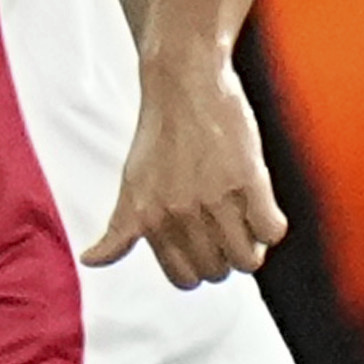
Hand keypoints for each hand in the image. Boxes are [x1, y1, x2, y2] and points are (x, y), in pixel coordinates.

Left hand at [99, 35, 284, 286]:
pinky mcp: (249, 178)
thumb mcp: (130, 184)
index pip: (183, 279)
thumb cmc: (159, 136)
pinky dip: (272, 225)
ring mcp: (214, 197)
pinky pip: (272, 230)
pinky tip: (261, 204)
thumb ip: (119, 228)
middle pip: (218, 271)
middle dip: (227, 257)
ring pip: (248, 258)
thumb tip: (91, 261)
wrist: (183, 84)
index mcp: (149, 219)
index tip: (206, 246)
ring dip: (252, 245)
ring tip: (246, 218)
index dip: (199, 268)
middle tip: (228, 227)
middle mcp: (179, 213)